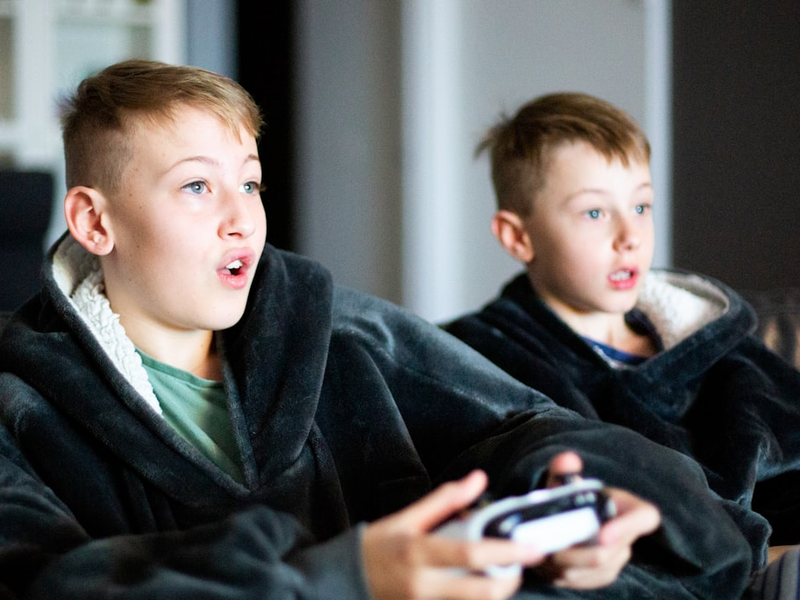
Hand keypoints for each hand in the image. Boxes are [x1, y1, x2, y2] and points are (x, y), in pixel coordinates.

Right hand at [361, 470, 544, 599]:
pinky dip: (477, 596)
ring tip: (505, 571)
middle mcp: (425, 585)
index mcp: (420, 553)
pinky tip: (482, 582)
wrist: (346, 580)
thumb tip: (478, 479)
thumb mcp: (407, 518)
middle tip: (523, 563)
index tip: (533, 546)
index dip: (507, 552)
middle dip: (511, 580)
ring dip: (497, 590)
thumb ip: (445, 500)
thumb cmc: (378, 546)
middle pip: (482, 592)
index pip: (471, 555)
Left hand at [536, 451, 660, 588]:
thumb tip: (567, 460)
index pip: (645, 518)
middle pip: (608, 553)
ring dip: (566, 563)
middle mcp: (629, 537)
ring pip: (592, 569)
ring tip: (544, 551)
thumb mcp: (566, 480)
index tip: (601, 534)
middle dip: (578, 552)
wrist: (570, 518)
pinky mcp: (601, 576)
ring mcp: (616, 560)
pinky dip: (562, 572)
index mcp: (631, 508)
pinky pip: (584, 580)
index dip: (627, 528)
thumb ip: (564, 469)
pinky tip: (546, 561)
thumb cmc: (572, 497)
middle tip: (552, 546)